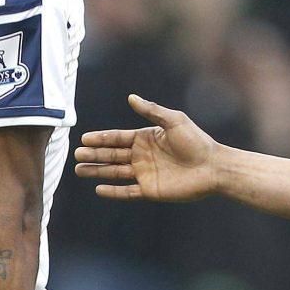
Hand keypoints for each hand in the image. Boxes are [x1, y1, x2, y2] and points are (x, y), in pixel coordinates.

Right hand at [74, 94, 224, 201]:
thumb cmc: (197, 141)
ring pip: (115, 172)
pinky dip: (113, 192)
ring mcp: (145, 173)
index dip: (101, 138)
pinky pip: (127, 192)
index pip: (118, 138)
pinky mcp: (150, 190)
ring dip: (97, 171)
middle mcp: (142, 156)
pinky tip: (99, 189)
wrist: (213, 167)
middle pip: (112, 155)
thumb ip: (152, 110)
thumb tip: (130, 97)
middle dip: (94, 154)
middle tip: (76, 154)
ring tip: (79, 169)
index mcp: (146, 138)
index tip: (84, 138)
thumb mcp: (174, 120)